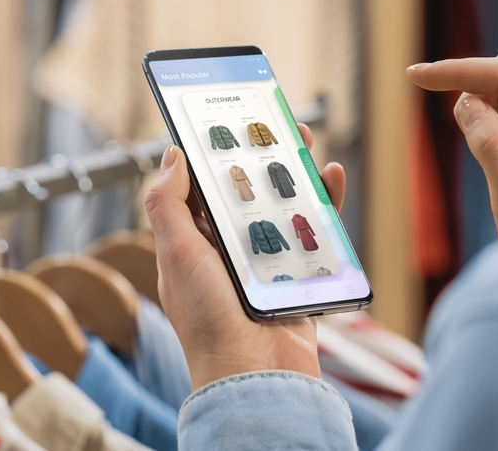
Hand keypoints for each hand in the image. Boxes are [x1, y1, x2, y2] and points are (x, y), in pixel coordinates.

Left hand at [145, 124, 345, 390]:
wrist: (254, 375)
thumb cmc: (208, 321)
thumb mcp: (177, 253)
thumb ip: (168, 204)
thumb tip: (170, 156)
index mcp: (195, 244)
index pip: (203, 189)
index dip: (213, 155)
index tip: (225, 123)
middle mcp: (230, 251)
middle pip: (247, 191)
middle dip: (259, 156)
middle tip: (272, 123)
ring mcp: (267, 263)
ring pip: (283, 205)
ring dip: (293, 170)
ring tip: (301, 138)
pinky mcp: (300, 275)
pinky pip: (315, 232)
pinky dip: (325, 203)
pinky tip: (329, 178)